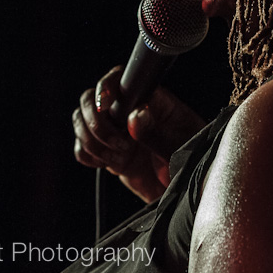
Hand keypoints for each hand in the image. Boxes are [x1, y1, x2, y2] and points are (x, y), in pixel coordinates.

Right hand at [73, 66, 206, 202]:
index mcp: (150, 99)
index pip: (120, 79)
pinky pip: (81, 147)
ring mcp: (114, 130)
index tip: (104, 105)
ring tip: (119, 158)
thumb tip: (135, 117)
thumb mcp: (180, 148)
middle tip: (122, 144)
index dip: (106, 88)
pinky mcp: (105, 151)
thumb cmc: (192, 164)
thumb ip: (157, 133)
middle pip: (90, 98)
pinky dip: (89, 156)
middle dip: (97, 123)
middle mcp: (127, 110)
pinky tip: (110, 164)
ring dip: (93, 142)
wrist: (186, 193)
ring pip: (80, 120)